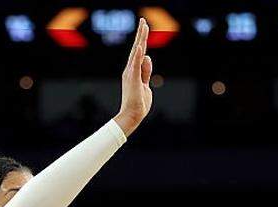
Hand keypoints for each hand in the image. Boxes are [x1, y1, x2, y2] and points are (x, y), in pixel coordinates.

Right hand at [114, 17, 152, 135]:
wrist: (132, 115)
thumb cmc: (138, 103)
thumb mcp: (145, 84)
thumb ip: (146, 71)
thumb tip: (147, 57)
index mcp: (133, 71)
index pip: (139, 52)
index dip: (142, 39)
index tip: (144, 27)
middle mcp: (130, 70)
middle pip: (137, 48)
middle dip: (141, 34)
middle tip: (144, 20)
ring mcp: (131, 74)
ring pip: (137, 52)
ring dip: (141, 39)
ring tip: (144, 26)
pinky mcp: (133, 79)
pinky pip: (136, 64)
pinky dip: (138, 54)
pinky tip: (141, 45)